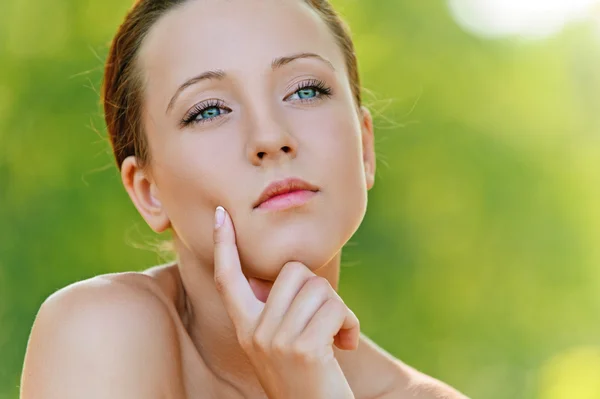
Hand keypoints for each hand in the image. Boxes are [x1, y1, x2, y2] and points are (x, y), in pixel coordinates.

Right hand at [212, 206, 359, 398]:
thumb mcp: (282, 343)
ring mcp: (276, 340)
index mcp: (246, 327)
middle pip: (294, 272)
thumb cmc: (307, 377)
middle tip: (327, 319)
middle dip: (321, 290)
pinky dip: (350, 323)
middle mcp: (254, 332)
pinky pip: (335, 308)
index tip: (222, 215)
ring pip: (319, 288)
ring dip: (339, 310)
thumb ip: (279, 310)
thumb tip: (293, 272)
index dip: (224, 245)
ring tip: (338, 336)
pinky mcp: (303, 348)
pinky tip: (346, 345)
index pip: (228, 279)